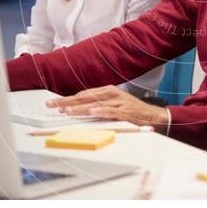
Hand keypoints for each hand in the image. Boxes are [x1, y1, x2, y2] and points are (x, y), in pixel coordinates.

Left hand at [46, 86, 168, 132]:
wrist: (154, 116)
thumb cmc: (133, 112)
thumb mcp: (114, 106)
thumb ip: (99, 106)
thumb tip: (80, 110)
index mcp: (107, 91)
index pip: (84, 94)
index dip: (69, 99)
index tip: (55, 103)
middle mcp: (112, 94)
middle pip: (85, 97)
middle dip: (67, 101)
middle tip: (52, 105)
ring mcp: (119, 102)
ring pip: (95, 104)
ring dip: (79, 108)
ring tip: (66, 110)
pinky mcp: (125, 111)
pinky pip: (110, 111)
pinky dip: (100, 111)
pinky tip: (90, 112)